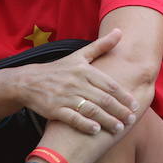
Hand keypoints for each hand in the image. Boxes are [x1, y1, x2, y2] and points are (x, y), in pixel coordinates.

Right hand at [16, 29, 137, 134]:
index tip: (135, 105)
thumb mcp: (79, 55)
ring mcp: (65, 97)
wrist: (27, 81)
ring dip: (107, 120)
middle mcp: (76, 83)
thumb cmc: (59, 69)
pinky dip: (85, 125)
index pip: (109, 85)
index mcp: (84, 71)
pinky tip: (96, 130)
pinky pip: (72, 118)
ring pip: (91, 110)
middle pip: (103, 99)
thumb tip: (120, 31)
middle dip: (119, 111)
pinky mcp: (54, 109)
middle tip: (131, 119)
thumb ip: (101, 46)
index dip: (124, 96)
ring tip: (119, 128)